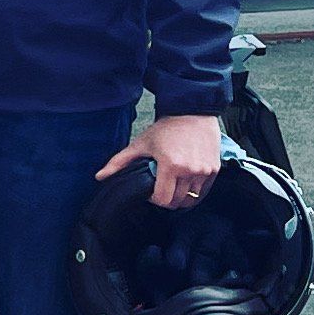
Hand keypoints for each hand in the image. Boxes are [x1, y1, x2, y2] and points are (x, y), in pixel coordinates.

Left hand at [94, 114, 220, 209]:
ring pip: (192, 199)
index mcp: (171, 166)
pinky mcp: (214, 170)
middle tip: (161, 188)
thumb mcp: (140, 144)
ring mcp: (204, 171)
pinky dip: (194, 191)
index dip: (154, 199)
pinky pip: (204, 191)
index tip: (150, 190)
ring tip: (173, 184)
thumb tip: (100, 176)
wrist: (192, 112)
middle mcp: (190, 171)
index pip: (163, 199)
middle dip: (167, 199)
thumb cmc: (165, 128)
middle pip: (177, 202)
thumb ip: (119, 162)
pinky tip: (185, 181)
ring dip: (181, 196)